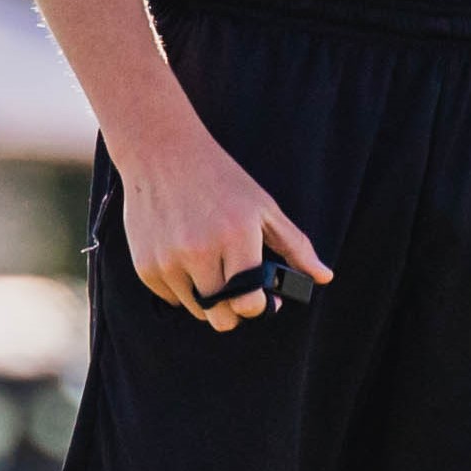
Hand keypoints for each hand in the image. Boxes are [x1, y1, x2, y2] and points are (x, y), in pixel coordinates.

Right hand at [116, 132, 332, 332]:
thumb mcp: (264, 207)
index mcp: (236, 237)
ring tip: (209, 263)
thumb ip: (296, 247)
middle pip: (222, 317)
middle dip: (234, 310)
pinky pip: (171, 298)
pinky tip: (185, 256)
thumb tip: (324, 277)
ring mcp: (169, 261)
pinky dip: (182, 287)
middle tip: (237, 290)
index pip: (249, 303)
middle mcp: (200, 252)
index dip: (258, 306)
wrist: (162, 153)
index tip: (260, 297)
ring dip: (208, 298)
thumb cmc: (220, 179)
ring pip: (197, 310)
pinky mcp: (145, 266)